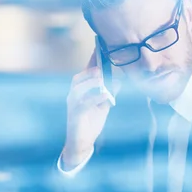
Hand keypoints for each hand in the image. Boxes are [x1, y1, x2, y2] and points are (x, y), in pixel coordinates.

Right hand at [63, 51, 113, 168]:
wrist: (81, 143)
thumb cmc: (90, 122)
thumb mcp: (103, 106)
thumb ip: (109, 93)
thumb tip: (119, 81)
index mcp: (80, 91)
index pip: (86, 73)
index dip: (92, 61)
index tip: (100, 47)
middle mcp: (74, 95)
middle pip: (79, 78)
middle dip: (90, 68)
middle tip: (102, 60)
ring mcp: (73, 105)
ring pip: (78, 88)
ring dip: (90, 81)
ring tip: (101, 75)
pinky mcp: (75, 115)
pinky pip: (83, 104)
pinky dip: (94, 97)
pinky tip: (104, 94)